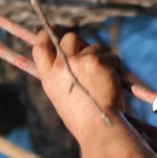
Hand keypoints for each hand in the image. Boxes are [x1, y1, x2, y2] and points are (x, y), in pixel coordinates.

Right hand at [30, 30, 128, 145]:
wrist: (99, 128)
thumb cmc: (85, 120)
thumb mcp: (64, 98)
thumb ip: (64, 77)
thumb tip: (74, 57)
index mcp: (49, 77)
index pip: (40, 46)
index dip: (46, 35)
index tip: (54, 29)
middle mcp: (60, 66)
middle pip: (70, 38)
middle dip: (83, 44)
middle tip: (93, 57)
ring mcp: (77, 61)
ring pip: (94, 47)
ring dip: (102, 60)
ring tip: (105, 82)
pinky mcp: (96, 61)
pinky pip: (111, 57)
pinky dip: (116, 67)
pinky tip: (114, 83)